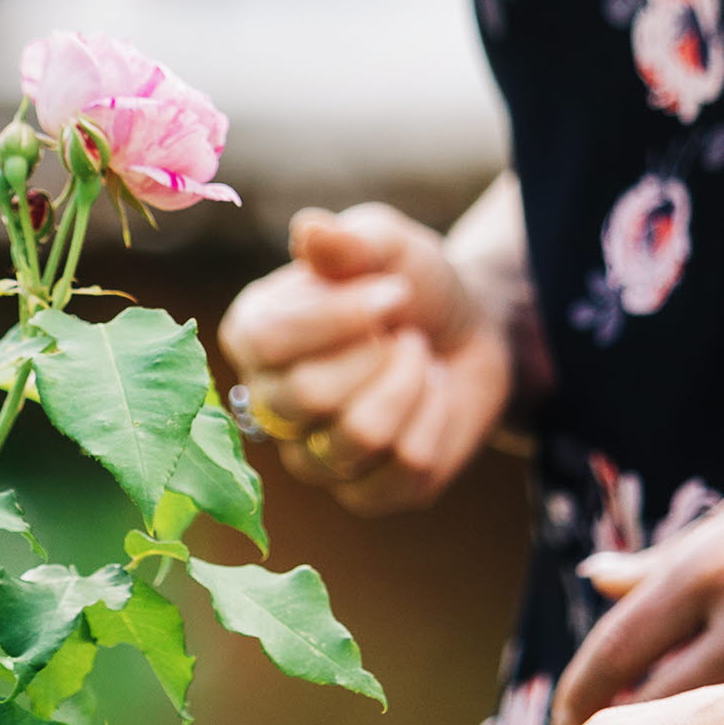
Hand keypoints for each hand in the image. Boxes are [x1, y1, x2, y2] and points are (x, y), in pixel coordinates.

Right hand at [215, 203, 511, 514]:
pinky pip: (404, 468)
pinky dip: (436, 420)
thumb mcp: (386, 243)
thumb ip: (349, 240)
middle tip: (404, 330)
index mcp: (254, 336)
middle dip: (379, 352)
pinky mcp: (366, 494)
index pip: (266, 342)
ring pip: (359, 435)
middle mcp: (270, 404)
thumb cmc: (410, 283)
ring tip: (417, 358)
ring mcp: (314, 457)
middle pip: (308, 394)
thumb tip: (310, 230)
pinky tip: (431, 398)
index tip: (395, 290)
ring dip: (411, 383)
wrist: (469, 332)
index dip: (338, 318)